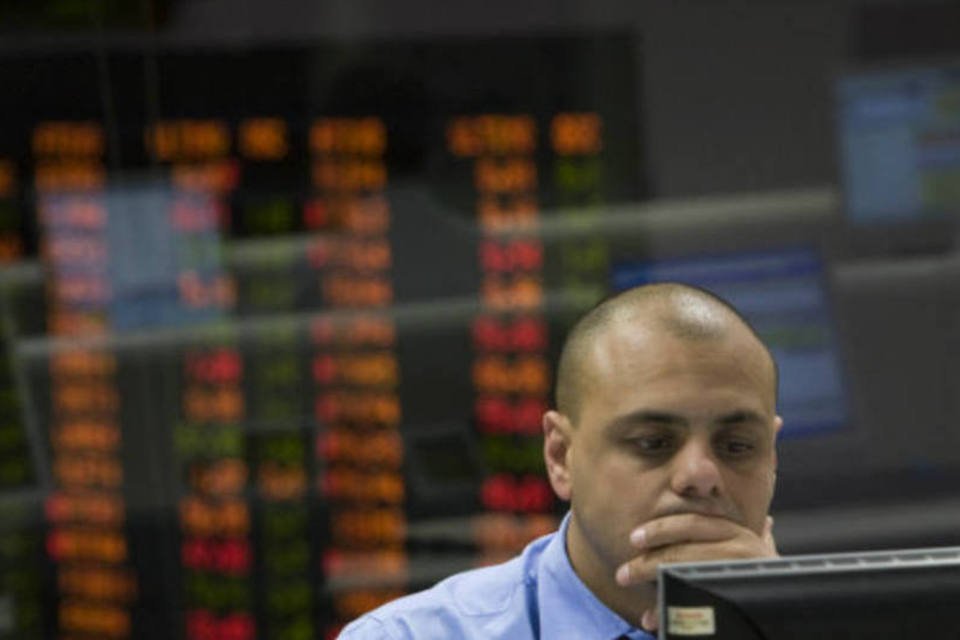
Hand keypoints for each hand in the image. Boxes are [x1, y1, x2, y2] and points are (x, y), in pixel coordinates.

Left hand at [615, 514, 777, 632]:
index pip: (694, 524)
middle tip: (622, 573)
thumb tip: (769, 522)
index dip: (662, 529)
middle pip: (684, 551)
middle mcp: (742, 554)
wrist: (787, 619)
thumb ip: (762, 540)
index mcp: (742, 537)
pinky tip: (651, 620)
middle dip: (648, 561)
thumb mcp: (765, 561)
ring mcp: (738, 579)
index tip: (634, 537)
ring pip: (684, 576)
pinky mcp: (733, 605)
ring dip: (652, 583)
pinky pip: (691, 608)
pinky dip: (667, 613)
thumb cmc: (773, 587)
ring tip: (628, 587)